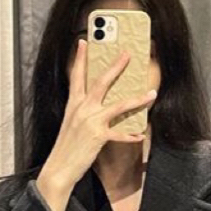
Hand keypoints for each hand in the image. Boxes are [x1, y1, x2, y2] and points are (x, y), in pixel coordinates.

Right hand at [36, 39, 156, 210]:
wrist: (59, 168)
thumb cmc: (66, 148)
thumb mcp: (71, 125)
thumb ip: (84, 113)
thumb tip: (101, 107)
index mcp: (73, 105)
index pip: (76, 76)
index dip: (80, 58)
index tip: (84, 42)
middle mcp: (81, 109)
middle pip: (101, 82)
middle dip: (115, 67)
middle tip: (127, 54)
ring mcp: (90, 121)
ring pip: (118, 105)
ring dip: (137, 99)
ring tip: (151, 93)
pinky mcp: (98, 136)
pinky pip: (119, 133)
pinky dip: (131, 135)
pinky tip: (140, 135)